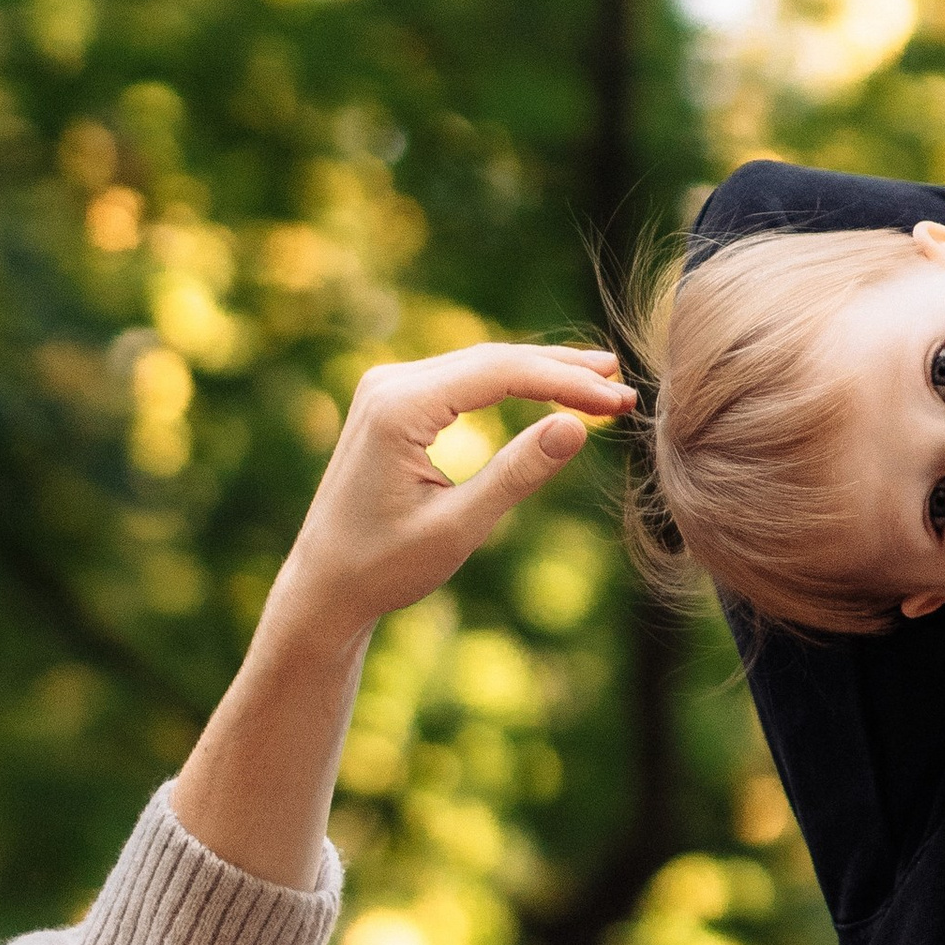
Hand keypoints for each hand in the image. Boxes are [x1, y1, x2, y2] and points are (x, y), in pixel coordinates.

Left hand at [269, 341, 636, 662]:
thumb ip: (516, 474)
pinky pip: (463, 379)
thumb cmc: (384, 566)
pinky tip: (550, 389)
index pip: (499, 373)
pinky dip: (510, 384)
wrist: (322, 585)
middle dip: (561, 372)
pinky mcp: (391, 400)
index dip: (565, 383)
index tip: (617, 402)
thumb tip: (574, 426)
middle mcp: (388, 383)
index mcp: (398, 408)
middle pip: (492, 359)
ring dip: (540, 373)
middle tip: (622, 387)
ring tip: (600, 383)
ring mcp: (386, 387)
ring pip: (480, 365)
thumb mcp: (458, 528)